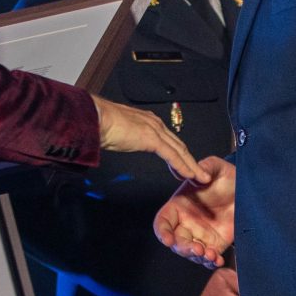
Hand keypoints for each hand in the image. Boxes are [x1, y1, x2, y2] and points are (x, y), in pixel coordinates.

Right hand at [95, 94, 210, 184]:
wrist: (95, 118)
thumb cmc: (100, 124)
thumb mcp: (118, 132)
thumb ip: (126, 137)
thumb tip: (123, 141)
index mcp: (147, 120)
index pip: (168, 140)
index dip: (179, 154)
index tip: (184, 165)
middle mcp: (154, 122)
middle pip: (178, 145)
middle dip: (190, 161)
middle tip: (198, 173)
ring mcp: (154, 129)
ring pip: (179, 150)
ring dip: (191, 165)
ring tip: (200, 177)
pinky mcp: (152, 138)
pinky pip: (172, 155)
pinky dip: (182, 166)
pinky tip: (189, 174)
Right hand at [155, 154, 236, 268]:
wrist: (247, 190)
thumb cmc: (227, 176)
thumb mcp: (216, 167)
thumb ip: (206, 167)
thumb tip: (198, 174)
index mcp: (179, 206)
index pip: (163, 222)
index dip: (162, 232)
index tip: (168, 240)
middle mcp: (186, 223)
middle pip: (176, 242)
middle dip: (184, 248)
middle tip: (197, 248)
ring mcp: (200, 235)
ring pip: (191, 253)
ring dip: (198, 257)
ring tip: (211, 255)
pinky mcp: (215, 244)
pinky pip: (208, 258)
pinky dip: (211, 262)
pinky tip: (218, 260)